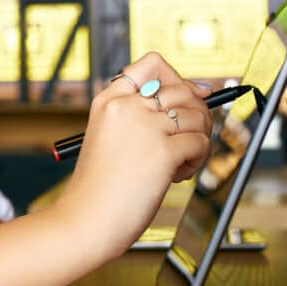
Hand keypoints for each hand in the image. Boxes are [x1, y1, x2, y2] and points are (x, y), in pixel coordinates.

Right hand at [55, 52, 212, 258]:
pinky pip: (200, 143)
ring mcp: (145, 126)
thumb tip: (197, 97)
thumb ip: (140, 116)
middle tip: (190, 140)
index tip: (192, 96)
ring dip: (198, 140)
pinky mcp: (163, 151)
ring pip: (197, 116)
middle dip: (198, 114)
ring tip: (180, 164)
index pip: (152, 64)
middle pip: (183, 90)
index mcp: (108, 100)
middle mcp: (126, 106)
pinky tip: (177, 176)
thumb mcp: (111, 138)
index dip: (178, 78)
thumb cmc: (101, 186)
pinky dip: (197, 160)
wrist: (85, 221)